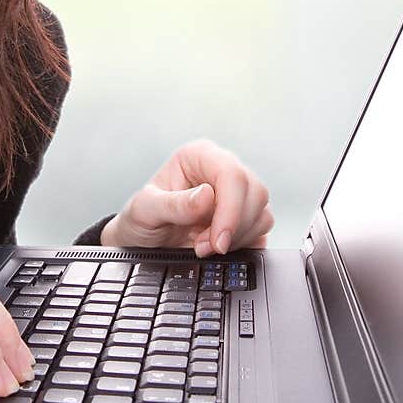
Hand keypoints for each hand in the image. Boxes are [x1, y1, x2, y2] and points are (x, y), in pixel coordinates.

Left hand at [102, 138, 273, 256]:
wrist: (143, 241)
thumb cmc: (141, 219)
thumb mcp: (144, 211)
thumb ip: (173, 204)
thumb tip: (207, 195)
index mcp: (198, 156)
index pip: (231, 173)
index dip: (230, 209)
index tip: (217, 240)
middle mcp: (220, 169)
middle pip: (254, 192)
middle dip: (232, 228)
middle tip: (203, 246)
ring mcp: (235, 193)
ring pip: (261, 211)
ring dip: (237, 237)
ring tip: (204, 246)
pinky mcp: (244, 216)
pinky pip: (261, 228)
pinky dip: (243, 243)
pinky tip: (217, 247)